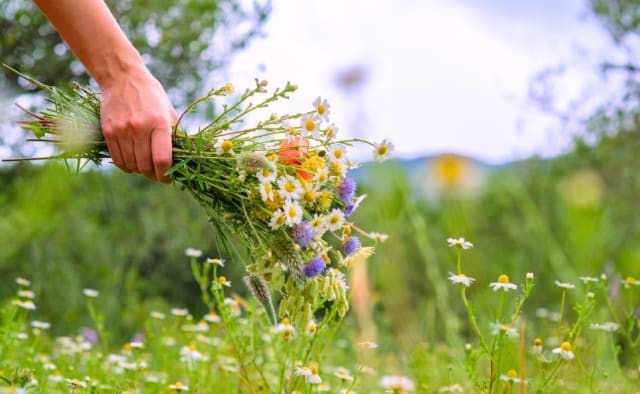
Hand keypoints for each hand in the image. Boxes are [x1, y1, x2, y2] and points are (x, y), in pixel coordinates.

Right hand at [100, 65, 176, 182]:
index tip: (169, 179)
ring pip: (131, 165)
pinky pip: (117, 159)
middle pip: (145, 166)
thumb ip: (175, 134)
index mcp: (159, 123)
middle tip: (158, 175)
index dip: (166, 175)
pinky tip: (132, 163)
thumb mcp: (169, 111)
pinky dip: (126, 166)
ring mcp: (122, 130)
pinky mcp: (109, 131)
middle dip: (153, 176)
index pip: (162, 159)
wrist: (122, 77)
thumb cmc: (151, 95)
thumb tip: (185, 158)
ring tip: (146, 168)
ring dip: (140, 171)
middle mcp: (140, 128)